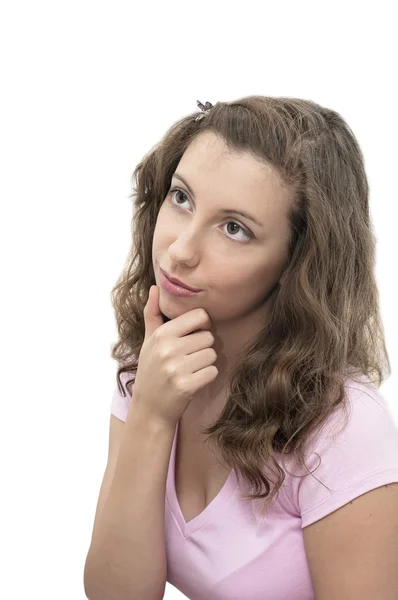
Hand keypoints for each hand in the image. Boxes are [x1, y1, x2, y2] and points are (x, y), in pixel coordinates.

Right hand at [132, 285, 217, 427]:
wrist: (149, 408)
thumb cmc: (151, 371)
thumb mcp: (148, 341)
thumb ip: (152, 314)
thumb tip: (155, 288)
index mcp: (161, 334)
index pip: (199, 316)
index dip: (201, 327)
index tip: (192, 338)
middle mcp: (167, 349)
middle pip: (208, 337)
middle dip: (203, 348)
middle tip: (188, 360)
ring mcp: (176, 368)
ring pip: (212, 355)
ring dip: (205, 364)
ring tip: (189, 371)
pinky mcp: (186, 385)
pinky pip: (213, 372)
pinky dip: (207, 377)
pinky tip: (193, 381)